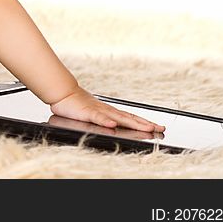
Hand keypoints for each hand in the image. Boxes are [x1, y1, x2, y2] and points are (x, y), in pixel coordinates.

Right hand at [46, 114, 163, 140]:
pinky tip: (113, 125)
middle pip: (129, 118)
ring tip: (147, 128)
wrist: (62, 93)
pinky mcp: (87, 113)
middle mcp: (107, 110)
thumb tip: (115, 125)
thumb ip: (104, 119)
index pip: (130, 118)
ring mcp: (98, 111)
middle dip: (146, 124)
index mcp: (109, 111)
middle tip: (160, 128)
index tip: (157, 126)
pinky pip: (98, 117)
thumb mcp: (92, 113)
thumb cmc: (76, 104)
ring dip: (134, 123)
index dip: (144, 122)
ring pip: (119, 118)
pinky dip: (106, 121)